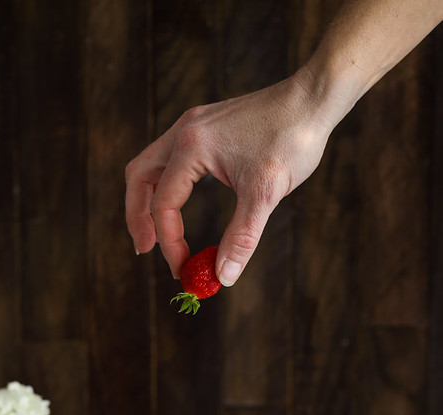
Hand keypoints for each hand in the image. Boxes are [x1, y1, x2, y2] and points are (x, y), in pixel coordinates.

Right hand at [125, 70, 336, 284]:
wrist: (315, 98)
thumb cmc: (292, 139)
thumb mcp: (265, 195)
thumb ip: (241, 238)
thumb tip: (223, 277)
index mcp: (191, 147)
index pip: (163, 204)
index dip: (169, 243)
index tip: (184, 269)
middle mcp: (184, 132)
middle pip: (140, 178)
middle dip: (138, 217)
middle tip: (145, 249)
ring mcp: (193, 126)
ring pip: (151, 165)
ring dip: (148, 199)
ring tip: (156, 232)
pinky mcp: (205, 127)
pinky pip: (171, 158)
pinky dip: (166, 184)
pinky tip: (180, 203)